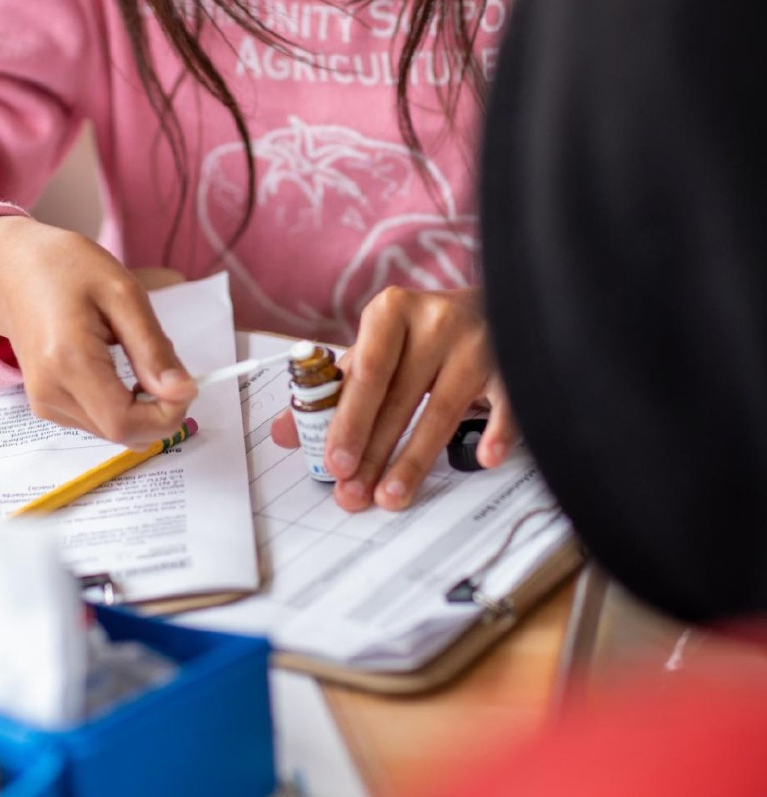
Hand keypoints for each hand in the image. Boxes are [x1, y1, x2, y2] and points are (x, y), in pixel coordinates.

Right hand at [0, 216, 195, 445]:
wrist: (10, 267)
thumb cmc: (66, 269)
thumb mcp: (123, 294)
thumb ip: (153, 349)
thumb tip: (184, 392)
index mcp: (69, 361)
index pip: (126, 423)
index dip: (167, 415)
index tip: (186, 385)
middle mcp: (51, 391)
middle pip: (121, 433)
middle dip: (159, 411)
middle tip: (168, 368)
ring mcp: (44, 403)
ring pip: (112, 431)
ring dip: (140, 407)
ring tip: (136, 358)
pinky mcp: (46, 405)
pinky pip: (97, 421)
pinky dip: (120, 405)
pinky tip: (117, 369)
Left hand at [271, 287, 517, 511]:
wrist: (493, 301)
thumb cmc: (423, 332)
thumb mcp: (375, 349)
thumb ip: (334, 390)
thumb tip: (285, 433)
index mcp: (392, 311)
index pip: (366, 373)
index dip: (348, 421)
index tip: (334, 462)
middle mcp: (436, 320)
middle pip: (399, 397)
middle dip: (372, 453)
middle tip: (353, 493)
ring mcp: (478, 342)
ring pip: (442, 411)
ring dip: (414, 460)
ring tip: (391, 495)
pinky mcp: (511, 364)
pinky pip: (506, 404)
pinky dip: (497, 432)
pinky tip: (484, 458)